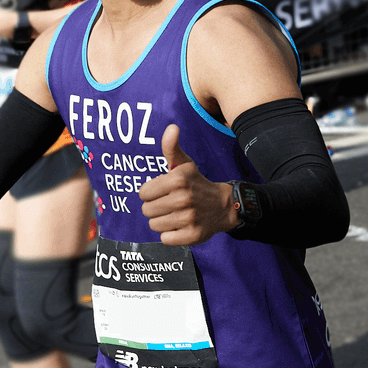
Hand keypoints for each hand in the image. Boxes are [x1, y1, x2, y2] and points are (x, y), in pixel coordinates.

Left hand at [138, 125, 235, 245]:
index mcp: (177, 179)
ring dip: (162, 222)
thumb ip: (171, 147)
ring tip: (176, 215)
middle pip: (147, 211)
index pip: (143, 193)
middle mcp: (183, 198)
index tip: (164, 192)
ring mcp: (188, 218)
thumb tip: (171, 127)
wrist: (224, 206)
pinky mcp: (192, 235)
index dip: (151, 193)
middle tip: (170, 204)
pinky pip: (165, 239)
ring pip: (154, 226)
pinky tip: (181, 226)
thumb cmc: (196, 184)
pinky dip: (171, 235)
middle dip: (155, 208)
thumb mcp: (184, 164)